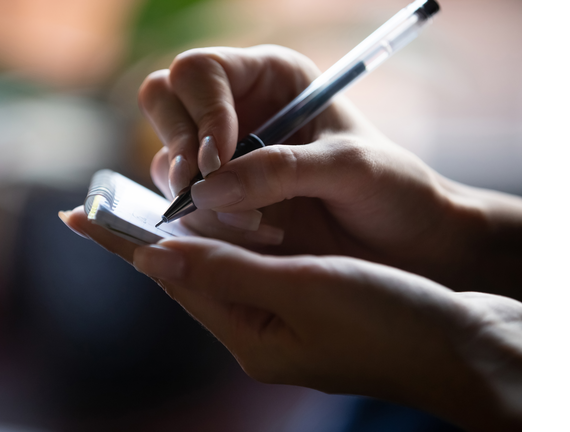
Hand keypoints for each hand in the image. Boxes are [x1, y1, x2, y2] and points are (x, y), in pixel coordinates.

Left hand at [60, 208, 521, 431]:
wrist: (463, 346)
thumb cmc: (389, 320)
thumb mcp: (303, 289)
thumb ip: (228, 271)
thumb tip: (156, 256)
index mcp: (251, 338)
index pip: (172, 279)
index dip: (123, 243)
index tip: (77, 215)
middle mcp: (260, 336)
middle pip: (190, 278)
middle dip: (145, 240)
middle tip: (103, 207)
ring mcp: (286, 326)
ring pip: (220, 274)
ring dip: (184, 241)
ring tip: (145, 211)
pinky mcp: (312, 311)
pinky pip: (254, 275)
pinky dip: (228, 247)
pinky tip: (216, 231)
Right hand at [139, 45, 520, 298]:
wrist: (405, 243)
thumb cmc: (391, 188)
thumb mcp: (348, 168)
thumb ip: (280, 170)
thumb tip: (207, 187)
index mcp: (271, 79)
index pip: (201, 72)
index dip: (202, 110)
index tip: (220, 158)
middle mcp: (238, 112)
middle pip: (164, 102)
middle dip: (180, 148)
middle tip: (205, 187)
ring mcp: (223, 160)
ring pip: (168, 162)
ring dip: (199, 199)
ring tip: (257, 226)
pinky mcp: (221, 203)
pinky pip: (183, 207)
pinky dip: (207, 227)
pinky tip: (258, 236)